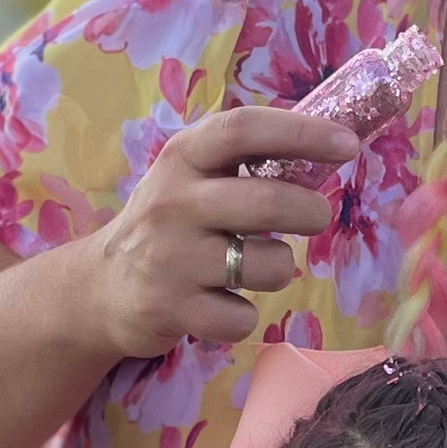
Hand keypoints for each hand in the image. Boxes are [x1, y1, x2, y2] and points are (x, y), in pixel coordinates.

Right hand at [79, 107, 357, 356]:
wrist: (98, 289)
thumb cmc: (167, 227)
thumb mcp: (190, 179)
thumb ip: (243, 164)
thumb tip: (330, 148)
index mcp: (182, 157)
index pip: (245, 129)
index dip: (303, 132)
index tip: (348, 146)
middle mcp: (172, 202)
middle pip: (266, 202)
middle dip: (309, 211)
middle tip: (316, 217)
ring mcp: (169, 258)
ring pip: (266, 266)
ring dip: (279, 268)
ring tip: (257, 267)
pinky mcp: (170, 308)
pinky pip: (241, 318)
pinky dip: (244, 315)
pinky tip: (224, 305)